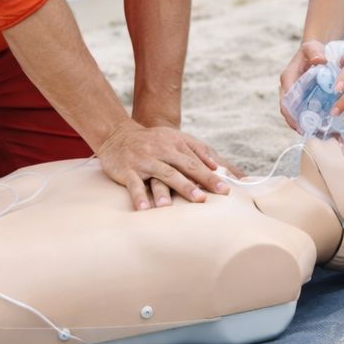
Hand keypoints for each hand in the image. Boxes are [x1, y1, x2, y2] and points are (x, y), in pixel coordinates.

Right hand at [95, 119, 231, 209]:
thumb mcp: (175, 139)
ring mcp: (145, 161)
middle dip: (195, 184)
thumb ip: (196, 150)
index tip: (225, 190)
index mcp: (176, 145)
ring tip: (178, 206)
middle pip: (182, 168)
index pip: (196, 162)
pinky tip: (145, 209)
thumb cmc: (153, 140)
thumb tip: (215, 166)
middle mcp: (162, 152)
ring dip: (169, 191)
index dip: (210, 177)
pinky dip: (139, 197)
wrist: (118, 134)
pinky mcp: (128, 170)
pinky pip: (134, 184)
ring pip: (161, 176)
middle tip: (205, 199)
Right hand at [278, 39, 328, 130]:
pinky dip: (306, 118)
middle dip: (294, 122)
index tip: (298, 124)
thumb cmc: (312, 50)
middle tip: (305, 132)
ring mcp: (294, 93)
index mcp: (288, 78)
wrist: (313, 51)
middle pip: (287, 109)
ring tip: (312, 132)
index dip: (290, 113)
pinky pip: (301, 109)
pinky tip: (316, 125)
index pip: (286, 99)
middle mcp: (288, 87)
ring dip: (300, 122)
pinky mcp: (300, 96)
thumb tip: (320, 60)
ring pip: (293, 111)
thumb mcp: (313, 48)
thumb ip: (315, 52)